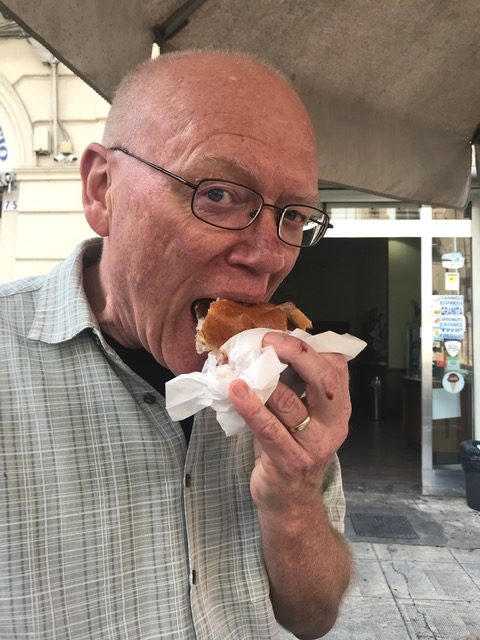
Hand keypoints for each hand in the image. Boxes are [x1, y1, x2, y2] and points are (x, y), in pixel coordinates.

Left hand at [228, 331, 350, 514]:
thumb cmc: (291, 450)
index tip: (282, 336)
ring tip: (244, 364)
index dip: (311, 347)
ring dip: (265, 380)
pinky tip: (235, 390)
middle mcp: (333, 425)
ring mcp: (314, 445)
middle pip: (324, 380)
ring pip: (292, 403)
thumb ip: (294, 387)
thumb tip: (265, 350)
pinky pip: (269, 429)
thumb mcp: (301, 416)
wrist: (290, 503)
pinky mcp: (290, 462)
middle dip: (297, 354)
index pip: (336, 368)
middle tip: (269, 341)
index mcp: (338, 409)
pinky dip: (251, 407)